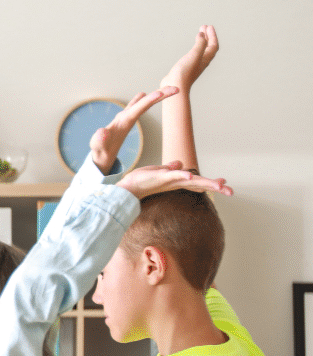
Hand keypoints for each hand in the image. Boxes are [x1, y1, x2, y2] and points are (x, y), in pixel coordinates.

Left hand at [89, 87, 177, 173]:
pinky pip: (135, 108)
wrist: (98, 156)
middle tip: (176, 88)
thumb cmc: (99, 153)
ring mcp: (124, 118)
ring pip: (141, 104)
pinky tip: (143, 95)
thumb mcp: (98, 148)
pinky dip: (142, 101)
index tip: (161, 93)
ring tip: (169, 89)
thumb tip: (102, 131)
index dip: (149, 100)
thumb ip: (99, 140)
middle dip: (159, 95)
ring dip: (154, 96)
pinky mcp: (124, 121)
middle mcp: (124, 117)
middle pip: (143, 103)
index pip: (137, 109)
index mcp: (122, 122)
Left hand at [117, 161, 232, 199]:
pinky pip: (173, 176)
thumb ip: (170, 169)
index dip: (210, 183)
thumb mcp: (158, 171)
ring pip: (190, 181)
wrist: (125, 187)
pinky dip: (182, 176)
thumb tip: (181, 164)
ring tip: (219, 185)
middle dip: (214, 186)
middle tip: (230, 191)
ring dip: (204, 182)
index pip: (196, 182)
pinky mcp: (159, 177)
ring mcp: (168, 180)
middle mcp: (175, 182)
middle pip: (198, 183)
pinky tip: (190, 177)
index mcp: (177, 181)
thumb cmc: (141, 180)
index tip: (225, 184)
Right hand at [161, 25, 217, 93]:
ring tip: (199, 34)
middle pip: (209, 47)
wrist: (175, 86)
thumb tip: (202, 34)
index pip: (213, 45)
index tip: (208, 26)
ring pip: (202, 50)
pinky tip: (190, 48)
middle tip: (204, 27)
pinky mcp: (187, 67)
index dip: (212, 35)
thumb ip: (200, 43)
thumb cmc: (185, 72)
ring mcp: (195, 64)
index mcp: (206, 59)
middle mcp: (202, 61)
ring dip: (202, 41)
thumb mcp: (194, 55)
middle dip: (207, 36)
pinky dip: (195, 47)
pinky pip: (194, 54)